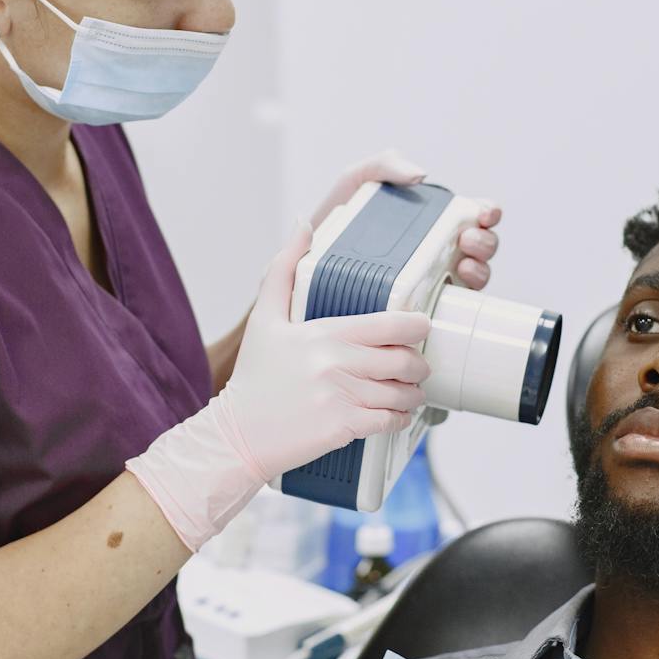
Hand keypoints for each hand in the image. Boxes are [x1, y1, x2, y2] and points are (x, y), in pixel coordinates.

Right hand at [225, 220, 431, 474]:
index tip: (422, 327)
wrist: (236, 433)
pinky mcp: (342, 428)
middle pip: (402, 360)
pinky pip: (389, 421)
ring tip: (411, 392)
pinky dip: (401, 418)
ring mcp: (340, 397)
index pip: (388, 324)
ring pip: (400, 393)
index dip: (416, 325)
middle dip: (418, 365)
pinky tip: (398, 414)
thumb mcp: (264, 320)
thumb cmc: (254, 378)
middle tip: (418, 366)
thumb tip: (302, 225)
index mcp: (324, 333)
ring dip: (413, 394)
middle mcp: (335, 363)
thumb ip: (282, 270)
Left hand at [308, 149, 501, 291]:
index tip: (486, 212)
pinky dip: (462, 298)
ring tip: (463, 265)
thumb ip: (381, 166)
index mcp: (430, 222)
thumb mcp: (352, 184)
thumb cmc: (329, 228)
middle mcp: (438, 252)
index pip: (473, 215)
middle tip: (468, 240)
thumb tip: (420, 174)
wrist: (297, 272)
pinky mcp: (420, 310)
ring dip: (480, 269)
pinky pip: (453, 309)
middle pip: (481, 247)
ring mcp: (432, 283)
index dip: (489, 212)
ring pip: (475, 277)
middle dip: (485, 242)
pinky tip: (452, 289)